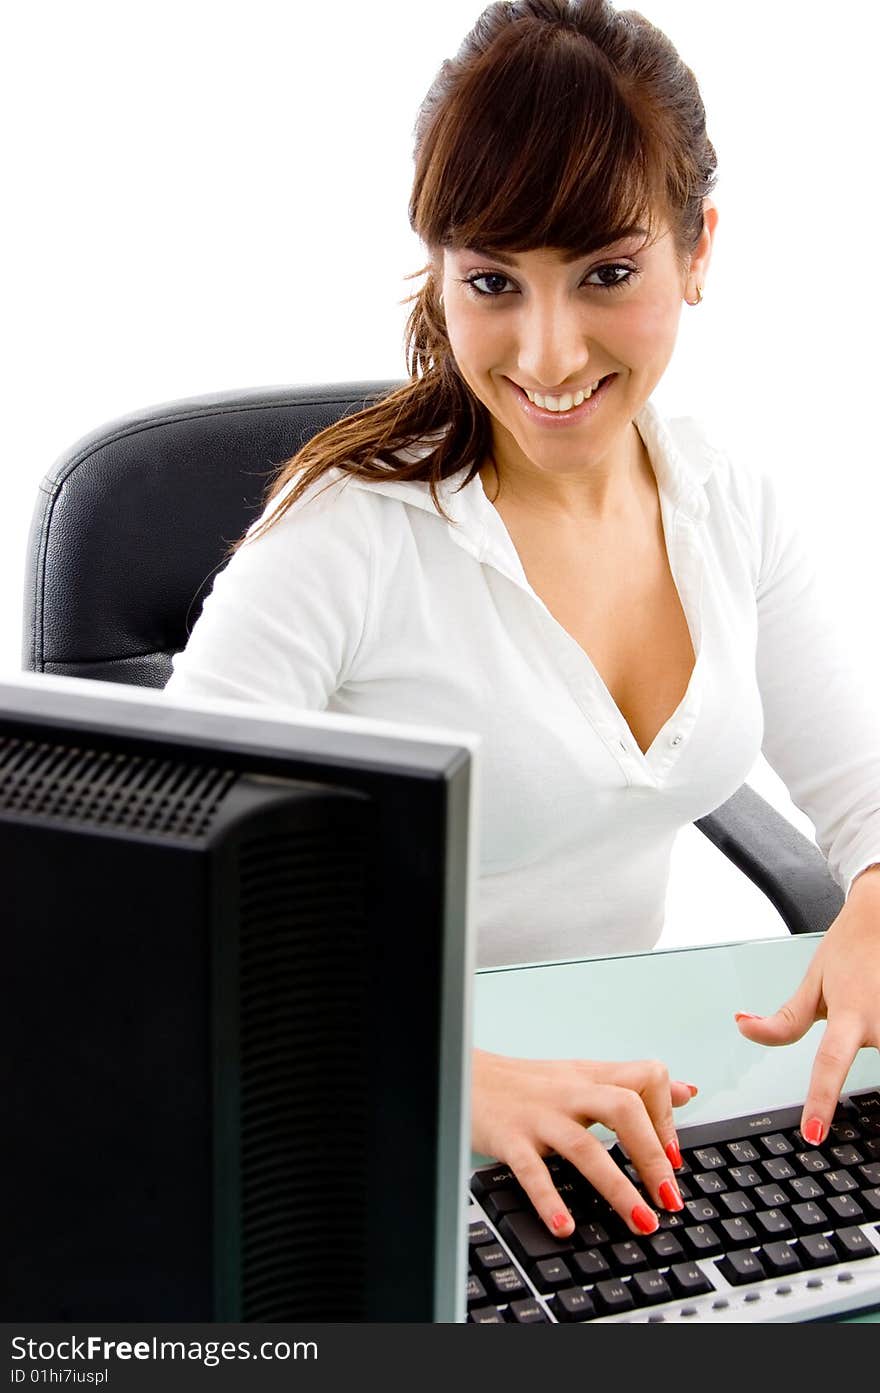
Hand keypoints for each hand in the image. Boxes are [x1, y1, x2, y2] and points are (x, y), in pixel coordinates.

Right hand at [471, 1048, 697, 1237]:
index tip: (675, 1158)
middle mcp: (569, 1094)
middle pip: (624, 1108)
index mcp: (590, 1077)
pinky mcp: (510, 1139)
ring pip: (585, 1146)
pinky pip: (532, 1171)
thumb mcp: (584, 1075)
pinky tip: (565, 1226)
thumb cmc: (526, 1083)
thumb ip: (633, 1084)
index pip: (646, 1078)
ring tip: (641, 1221)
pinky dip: (550, 1201)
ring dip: (618, 1188)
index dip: (668, 1116)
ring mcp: (539, 1116)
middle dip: (653, 1156)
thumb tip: (687, 1091)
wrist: (464, 1076)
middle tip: (669, 1197)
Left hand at [734, 866, 879, 1143]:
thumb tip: (744, 1029)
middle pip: (853, 1054)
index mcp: (851, 1014)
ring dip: (869, 1028)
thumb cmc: (850, 950)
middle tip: (859, 993)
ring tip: (871, 990)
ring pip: (875, 1045)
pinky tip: (878, 995)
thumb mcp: (813, 983)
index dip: (821, 1102)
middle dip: (851, 1033)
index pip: (829, 1064)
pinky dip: (879, 1024)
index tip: (814, 1133)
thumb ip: (784, 1020)